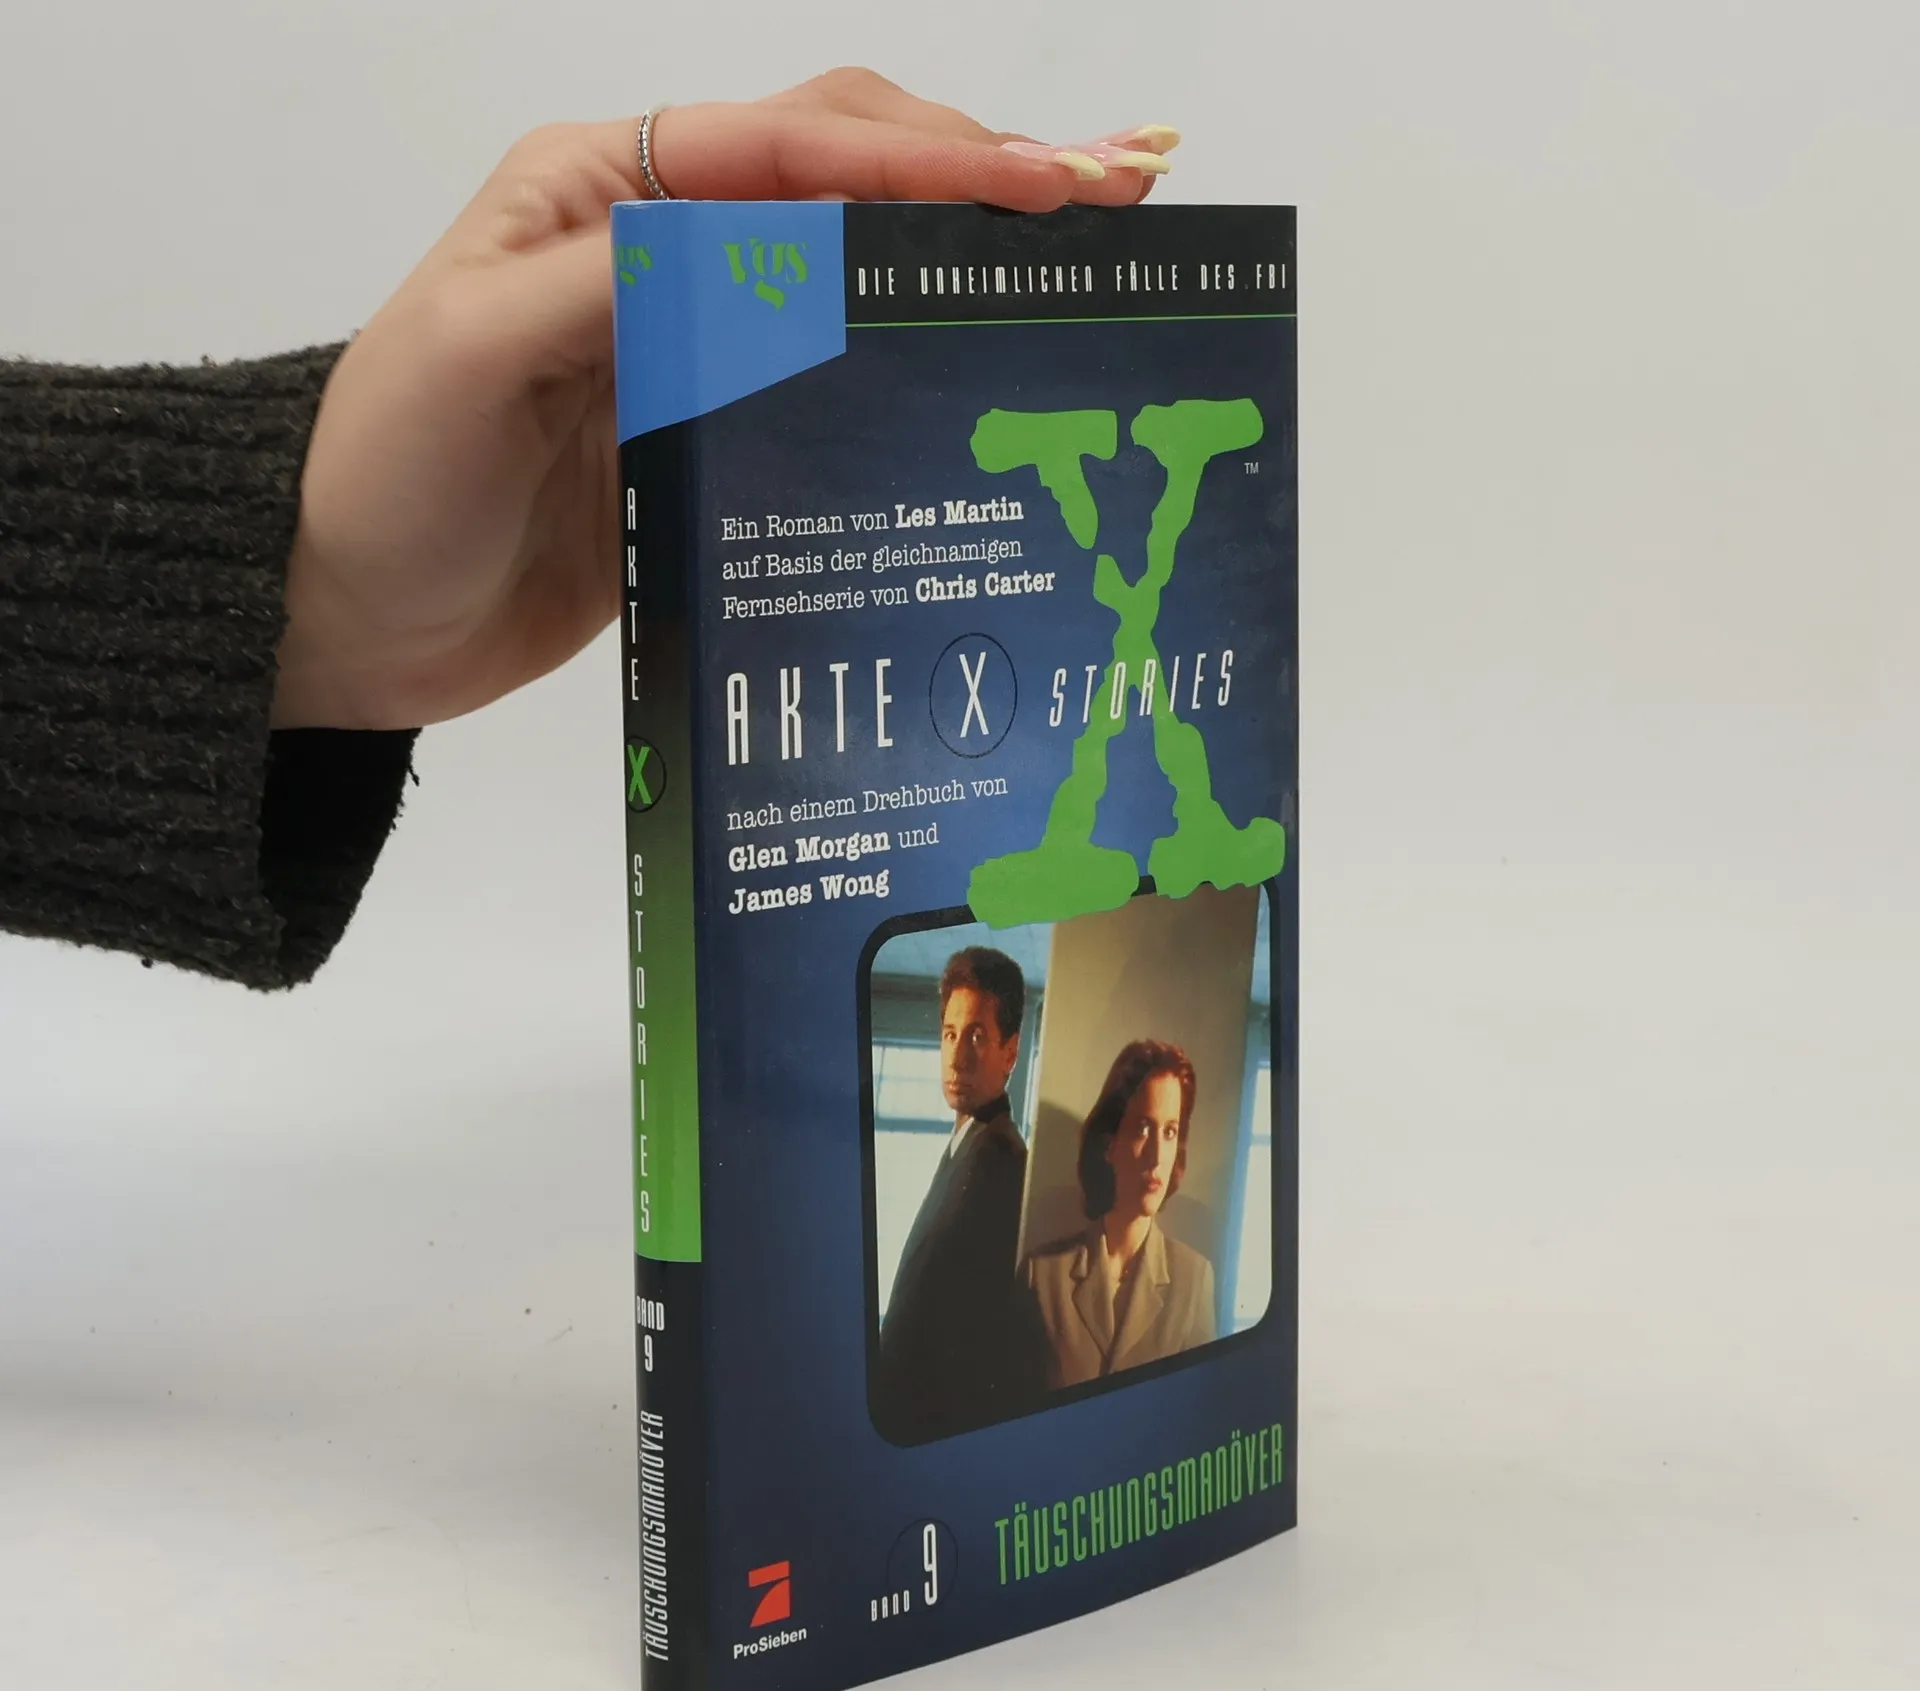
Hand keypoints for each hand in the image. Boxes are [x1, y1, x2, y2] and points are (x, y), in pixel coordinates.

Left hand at [272, 69, 1178, 730]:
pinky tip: (990, 380)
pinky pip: (831, 388)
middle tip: (1120, 196)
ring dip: (969, 265)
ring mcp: (697, 351)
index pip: (796, 148)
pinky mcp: (711, 441)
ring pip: (857, 279)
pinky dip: (915, 371)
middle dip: (984, 175)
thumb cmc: (384, 476)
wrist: (343, 616)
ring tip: (1092, 267)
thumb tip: (782, 249)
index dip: (930, 159)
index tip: (1049, 185)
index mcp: (606, 192)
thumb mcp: (475, 354)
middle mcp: (666, 253)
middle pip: (849, 183)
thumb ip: (621, 286)